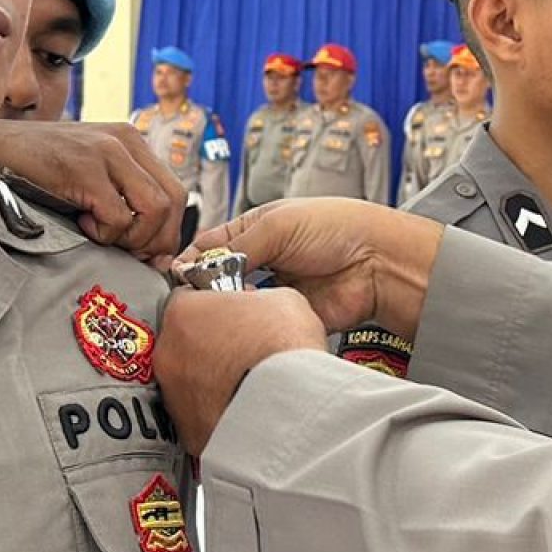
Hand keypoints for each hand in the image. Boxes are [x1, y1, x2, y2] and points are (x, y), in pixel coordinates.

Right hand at [0, 119, 187, 260]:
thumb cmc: (37, 169)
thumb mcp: (89, 172)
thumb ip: (123, 194)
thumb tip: (156, 250)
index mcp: (131, 140)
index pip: (175, 192)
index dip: (167, 231)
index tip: (146, 254)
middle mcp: (125, 141)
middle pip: (173, 202)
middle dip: (156, 240)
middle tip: (127, 253)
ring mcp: (106, 152)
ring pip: (154, 210)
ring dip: (131, 237)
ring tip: (100, 233)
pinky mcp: (85, 169)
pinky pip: (119, 217)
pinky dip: (105, 233)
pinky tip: (81, 224)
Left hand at [156, 286, 326, 454]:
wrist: (289, 405)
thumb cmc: (283, 352)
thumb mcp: (282, 299)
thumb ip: (258, 301)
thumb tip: (262, 309)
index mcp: (184, 313)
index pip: (191, 297)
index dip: (218, 303)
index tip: (234, 311)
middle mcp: (170, 354)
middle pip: (186, 340)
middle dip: (212, 342)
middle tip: (244, 345)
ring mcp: (175, 395)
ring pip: (190, 379)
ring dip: (212, 377)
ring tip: (249, 379)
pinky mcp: (188, 429)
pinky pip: (200, 413)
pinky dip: (218, 410)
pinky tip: (245, 404)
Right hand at [185, 199, 441, 333]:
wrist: (378, 262)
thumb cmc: (338, 228)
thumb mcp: (278, 226)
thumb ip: (235, 247)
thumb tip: (197, 264)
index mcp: (256, 229)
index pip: (210, 245)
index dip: (190, 260)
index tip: (173, 275)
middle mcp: (261, 260)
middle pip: (217, 278)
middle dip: (205, 287)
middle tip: (195, 295)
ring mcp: (272, 290)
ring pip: (234, 305)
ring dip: (226, 306)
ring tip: (219, 307)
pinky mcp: (285, 317)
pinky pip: (257, 325)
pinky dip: (248, 325)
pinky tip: (241, 322)